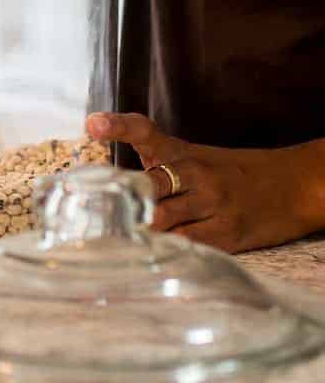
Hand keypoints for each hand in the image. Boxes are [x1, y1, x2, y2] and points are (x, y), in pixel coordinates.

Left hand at [85, 112, 324, 252]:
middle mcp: (194, 173)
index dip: (117, 126)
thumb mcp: (188, 155)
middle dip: (120, 204)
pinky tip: (150, 257)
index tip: (93, 124)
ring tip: (113, 243)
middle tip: (92, 218)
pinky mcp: (227, 234)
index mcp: (179, 152)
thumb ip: (149, 160)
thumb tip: (102, 163)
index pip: (143, 130)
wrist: (290, 186)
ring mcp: (211, 204)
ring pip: (162, 221)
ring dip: (137, 233)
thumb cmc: (224, 171)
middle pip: (147, 188)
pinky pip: (186, 247)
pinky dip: (165, 252)